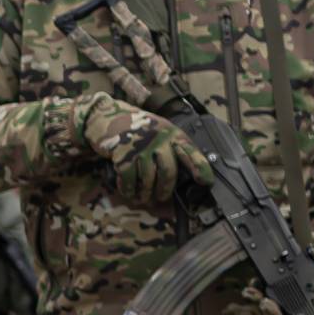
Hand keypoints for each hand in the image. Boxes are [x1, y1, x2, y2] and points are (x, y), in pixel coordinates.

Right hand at [77, 95, 211, 205]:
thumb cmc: (138, 127)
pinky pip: (129, 180)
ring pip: (148, 179)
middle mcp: (159, 139)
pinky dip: (129, 189)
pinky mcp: (123, 155)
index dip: (200, 168)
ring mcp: (141, 147)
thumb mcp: (160, 130)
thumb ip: (172, 147)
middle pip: (168, 172)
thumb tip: (186, 173)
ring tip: (143, 198)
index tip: (205, 182)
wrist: (108, 116)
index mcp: (172, 133)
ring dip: (146, 193)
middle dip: (165, 189)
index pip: (190, 152)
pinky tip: (129, 192)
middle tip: (161, 197)